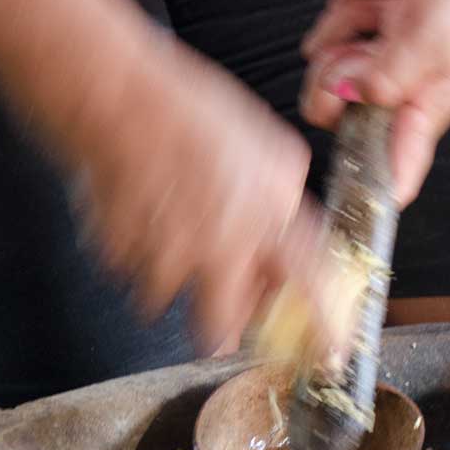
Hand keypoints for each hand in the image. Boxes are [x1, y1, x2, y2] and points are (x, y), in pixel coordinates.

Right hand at [72, 35, 330, 354]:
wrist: (116, 95)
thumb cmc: (194, 112)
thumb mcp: (272, 149)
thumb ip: (286, 199)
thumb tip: (288, 225)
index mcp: (267, 220)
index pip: (310, 286)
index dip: (326, 326)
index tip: (333, 354)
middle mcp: (219, 250)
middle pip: (220, 328)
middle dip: (220, 328)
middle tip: (218, 314)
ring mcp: (163, 258)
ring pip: (165, 299)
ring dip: (168, 279)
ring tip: (166, 230)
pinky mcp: (117, 253)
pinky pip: (126, 269)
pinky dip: (132, 251)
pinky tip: (138, 210)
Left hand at [299, 0, 449, 205]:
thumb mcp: (425, 44)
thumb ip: (380, 80)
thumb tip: (340, 98)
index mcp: (419, 114)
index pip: (396, 178)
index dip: (371, 193)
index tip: (350, 209)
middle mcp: (393, 94)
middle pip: (328, 107)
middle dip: (339, 64)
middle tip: (372, 42)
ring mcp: (376, 58)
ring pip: (325, 54)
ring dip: (356, 16)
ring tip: (398, 3)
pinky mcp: (366, 27)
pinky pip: (335, 18)